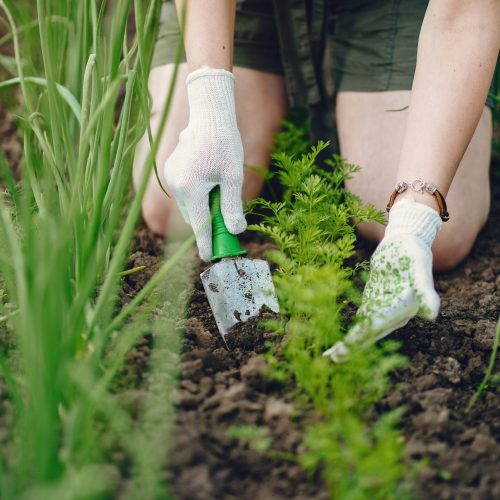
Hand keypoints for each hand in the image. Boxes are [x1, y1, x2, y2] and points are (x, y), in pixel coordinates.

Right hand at [164, 67, 246, 260]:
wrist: (208, 115)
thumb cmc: (225, 143)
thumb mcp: (233, 177)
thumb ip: (232, 206)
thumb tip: (236, 231)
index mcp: (191, 189)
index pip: (199, 225)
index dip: (206, 243)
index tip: (209, 257)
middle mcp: (176, 185)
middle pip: (193, 217)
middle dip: (207, 225)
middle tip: (224, 228)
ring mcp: (171, 178)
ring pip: (188, 206)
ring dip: (202, 210)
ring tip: (219, 199)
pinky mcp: (170, 171)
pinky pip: (184, 193)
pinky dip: (196, 197)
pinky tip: (209, 185)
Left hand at [324, 198, 441, 361]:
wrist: (406, 242)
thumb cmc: (413, 254)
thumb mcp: (419, 269)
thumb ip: (425, 291)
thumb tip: (431, 314)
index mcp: (403, 309)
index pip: (377, 326)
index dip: (361, 338)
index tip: (344, 349)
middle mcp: (393, 314)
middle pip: (369, 333)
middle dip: (351, 347)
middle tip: (330, 360)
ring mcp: (382, 308)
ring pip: (364, 330)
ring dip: (349, 344)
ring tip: (330, 357)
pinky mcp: (374, 301)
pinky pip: (361, 319)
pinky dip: (351, 330)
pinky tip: (338, 340)